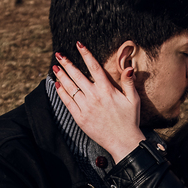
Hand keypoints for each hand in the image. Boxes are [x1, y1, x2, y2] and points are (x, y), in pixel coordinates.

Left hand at [53, 43, 145, 161]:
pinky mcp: (80, 118)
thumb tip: (129, 66)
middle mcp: (94, 97)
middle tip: (59, 54)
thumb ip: (129, 82)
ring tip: (55, 67)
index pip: (94, 67)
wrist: (123, 142)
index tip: (78, 45)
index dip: (86, 54)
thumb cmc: (130, 120)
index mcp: (107, 90)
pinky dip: (61, 93)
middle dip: (67, 63)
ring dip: (61, 76)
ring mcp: (86, 107)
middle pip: (77, 75)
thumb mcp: (133, 99)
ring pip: (70, 88)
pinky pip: (68, 102)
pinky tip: (57, 85)